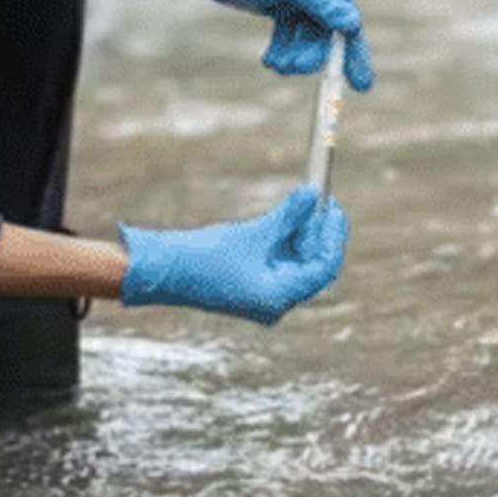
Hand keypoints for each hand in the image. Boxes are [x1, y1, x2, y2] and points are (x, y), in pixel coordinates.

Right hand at [119, 186, 348, 323]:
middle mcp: (276, 302)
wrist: (164, 271)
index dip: (332, 235)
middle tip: (320, 200)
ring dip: (300, 232)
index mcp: (280, 297)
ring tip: (300, 202)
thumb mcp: (254, 233)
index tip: (332, 206)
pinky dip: (283, 239)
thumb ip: (289, 216)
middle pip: (312, 265)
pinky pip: (278, 262)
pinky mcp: (252, 285)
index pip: (323, 268)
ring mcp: (264, 295)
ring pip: (295, 261)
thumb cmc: (206, 257)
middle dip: (317, 231)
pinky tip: (285, 216)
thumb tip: (313, 194)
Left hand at [168, 0, 375, 90]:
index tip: (360, 84)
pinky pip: (291, 39)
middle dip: (312, 55)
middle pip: (327, 34)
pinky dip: (282, 51)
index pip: (347, 18)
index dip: (353, 52)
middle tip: (295, 69)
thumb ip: (320, 4)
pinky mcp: (284, 10)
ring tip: (276, 64)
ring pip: (307, 40)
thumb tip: (353, 23)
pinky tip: (269, 60)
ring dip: (294, 56)